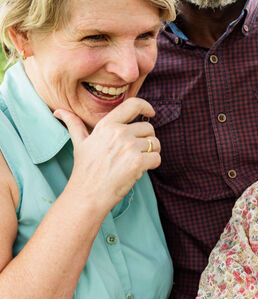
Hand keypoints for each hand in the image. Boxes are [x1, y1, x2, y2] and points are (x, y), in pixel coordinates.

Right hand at [54, 98, 159, 213]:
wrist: (88, 194)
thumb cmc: (85, 169)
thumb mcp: (79, 143)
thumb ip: (74, 124)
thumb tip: (59, 111)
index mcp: (107, 125)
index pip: (132, 105)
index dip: (145, 106)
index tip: (151, 112)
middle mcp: (119, 133)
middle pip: (148, 128)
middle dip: (146, 140)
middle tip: (134, 153)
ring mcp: (130, 147)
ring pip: (155, 143)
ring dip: (151, 153)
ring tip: (135, 162)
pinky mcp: (138, 162)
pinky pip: (157, 157)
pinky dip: (153, 164)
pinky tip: (139, 169)